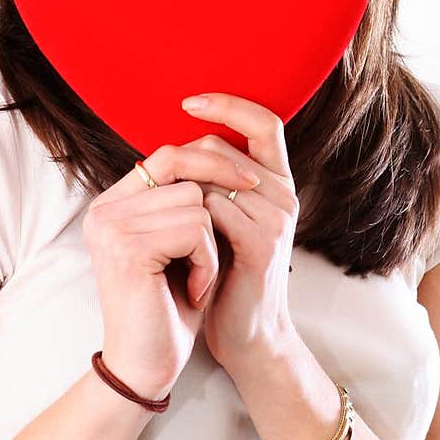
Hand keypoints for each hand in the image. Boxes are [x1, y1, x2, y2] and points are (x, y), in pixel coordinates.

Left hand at [180, 92, 300, 376]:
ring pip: (210, 181)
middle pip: (222, 150)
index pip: (264, 121)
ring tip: (166, 232)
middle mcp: (284, 195)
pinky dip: (186, 227)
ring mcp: (276, 219)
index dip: (229, 105)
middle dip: (182, 167)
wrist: (247, 337)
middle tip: (156, 194)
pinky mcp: (261, 246)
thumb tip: (170, 149)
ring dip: (179, 202)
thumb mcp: (223, 224)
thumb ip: (212, 185)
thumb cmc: (226, 277)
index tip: (188, 101)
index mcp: (277, 183)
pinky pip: (211, 213)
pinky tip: (178, 250)